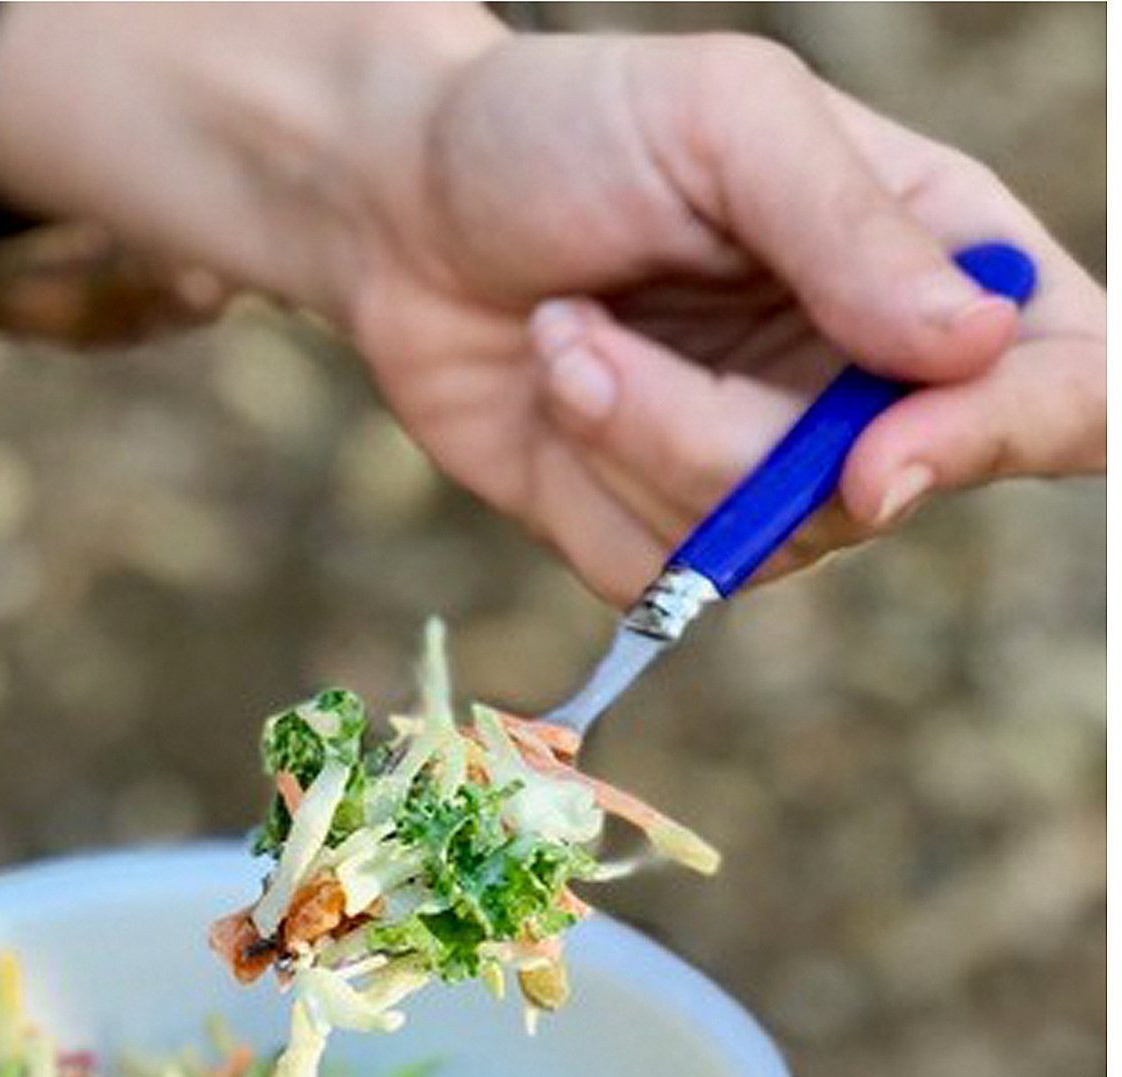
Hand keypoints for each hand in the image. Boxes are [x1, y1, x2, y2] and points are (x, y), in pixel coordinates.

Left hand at [346, 28, 1105, 599]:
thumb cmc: (572, 128)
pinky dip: (587, 474)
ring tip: (568, 328)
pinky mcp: (662, 538)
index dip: (1004, 437)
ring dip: (631, 431)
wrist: (403, 206)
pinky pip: (657, 573)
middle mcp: (870, 387)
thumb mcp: (726, 121)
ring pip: (754, 543)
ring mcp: (767, 476)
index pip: (1067, 384)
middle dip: (723, 434)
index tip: (876, 460)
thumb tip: (972, 343)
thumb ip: (849, 227)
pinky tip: (555, 378)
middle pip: (883, 491)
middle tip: (599, 331)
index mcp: (934, 263)